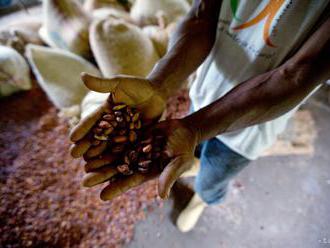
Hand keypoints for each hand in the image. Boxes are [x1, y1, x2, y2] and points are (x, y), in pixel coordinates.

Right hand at [69, 73, 166, 157]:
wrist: (158, 93)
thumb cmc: (138, 85)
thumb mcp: (120, 83)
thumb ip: (102, 83)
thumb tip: (81, 76)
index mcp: (105, 112)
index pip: (91, 121)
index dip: (82, 129)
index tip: (72, 138)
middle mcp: (112, 125)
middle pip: (97, 137)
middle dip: (86, 145)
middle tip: (75, 155)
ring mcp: (123, 134)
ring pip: (109, 147)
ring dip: (99, 156)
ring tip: (89, 165)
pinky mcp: (135, 140)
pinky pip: (125, 151)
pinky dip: (118, 159)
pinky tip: (111, 169)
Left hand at [83, 118, 198, 199]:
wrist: (184, 130)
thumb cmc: (185, 148)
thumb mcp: (179, 162)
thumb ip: (169, 176)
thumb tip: (161, 196)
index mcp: (148, 171)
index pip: (130, 181)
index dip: (117, 188)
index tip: (102, 196)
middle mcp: (138, 161)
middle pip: (118, 170)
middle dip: (102, 175)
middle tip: (85, 182)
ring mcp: (134, 148)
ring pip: (114, 154)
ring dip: (100, 159)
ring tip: (84, 164)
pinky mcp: (133, 135)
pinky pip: (118, 137)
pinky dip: (107, 140)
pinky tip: (93, 142)